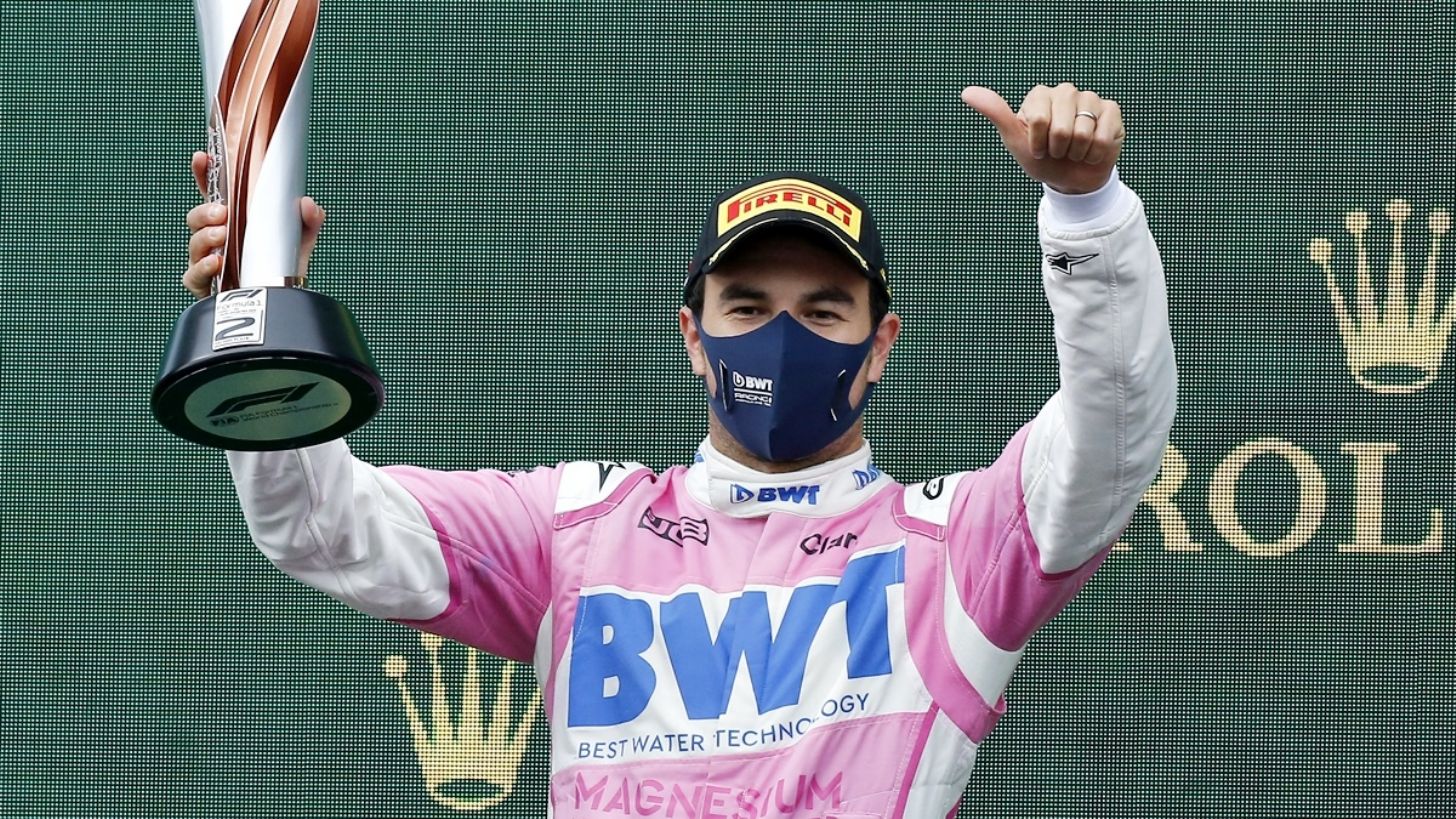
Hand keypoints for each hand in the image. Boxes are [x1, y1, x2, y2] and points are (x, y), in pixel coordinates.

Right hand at [182, 150, 325, 298]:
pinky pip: (193, 275)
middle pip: (196, 217)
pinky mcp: (205, 285)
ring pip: (194, 244)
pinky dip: (203, 266)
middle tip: (222, 213)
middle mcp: (216, 238)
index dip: (204, 174)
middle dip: (205, 211)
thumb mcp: (299, 240)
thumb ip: (308, 221)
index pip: (213, 193)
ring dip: (206, 236)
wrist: (282, 301)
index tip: (202, 158)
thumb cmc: (280, 266)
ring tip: (222, 235)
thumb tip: (310, 205)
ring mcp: (206, 260)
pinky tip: (216, 261)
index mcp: (233, 219)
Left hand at [961, 83, 1124, 194]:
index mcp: (1039, 95)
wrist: (1071, 179)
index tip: (1037, 147)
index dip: (1038, 144)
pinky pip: (1102, 137)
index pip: (1038, 121)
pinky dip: (1095, 153)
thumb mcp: (1014, 139)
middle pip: (1061, 129)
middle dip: (1058, 149)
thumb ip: (995, 113)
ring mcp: (1090, 98)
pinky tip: (1091, 149)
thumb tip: (966, 92)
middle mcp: (1065, 92)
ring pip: (1083, 134)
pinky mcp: (1111, 110)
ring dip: (1077, 153)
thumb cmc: (1041, 158)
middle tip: (1058, 150)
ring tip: (1074, 149)